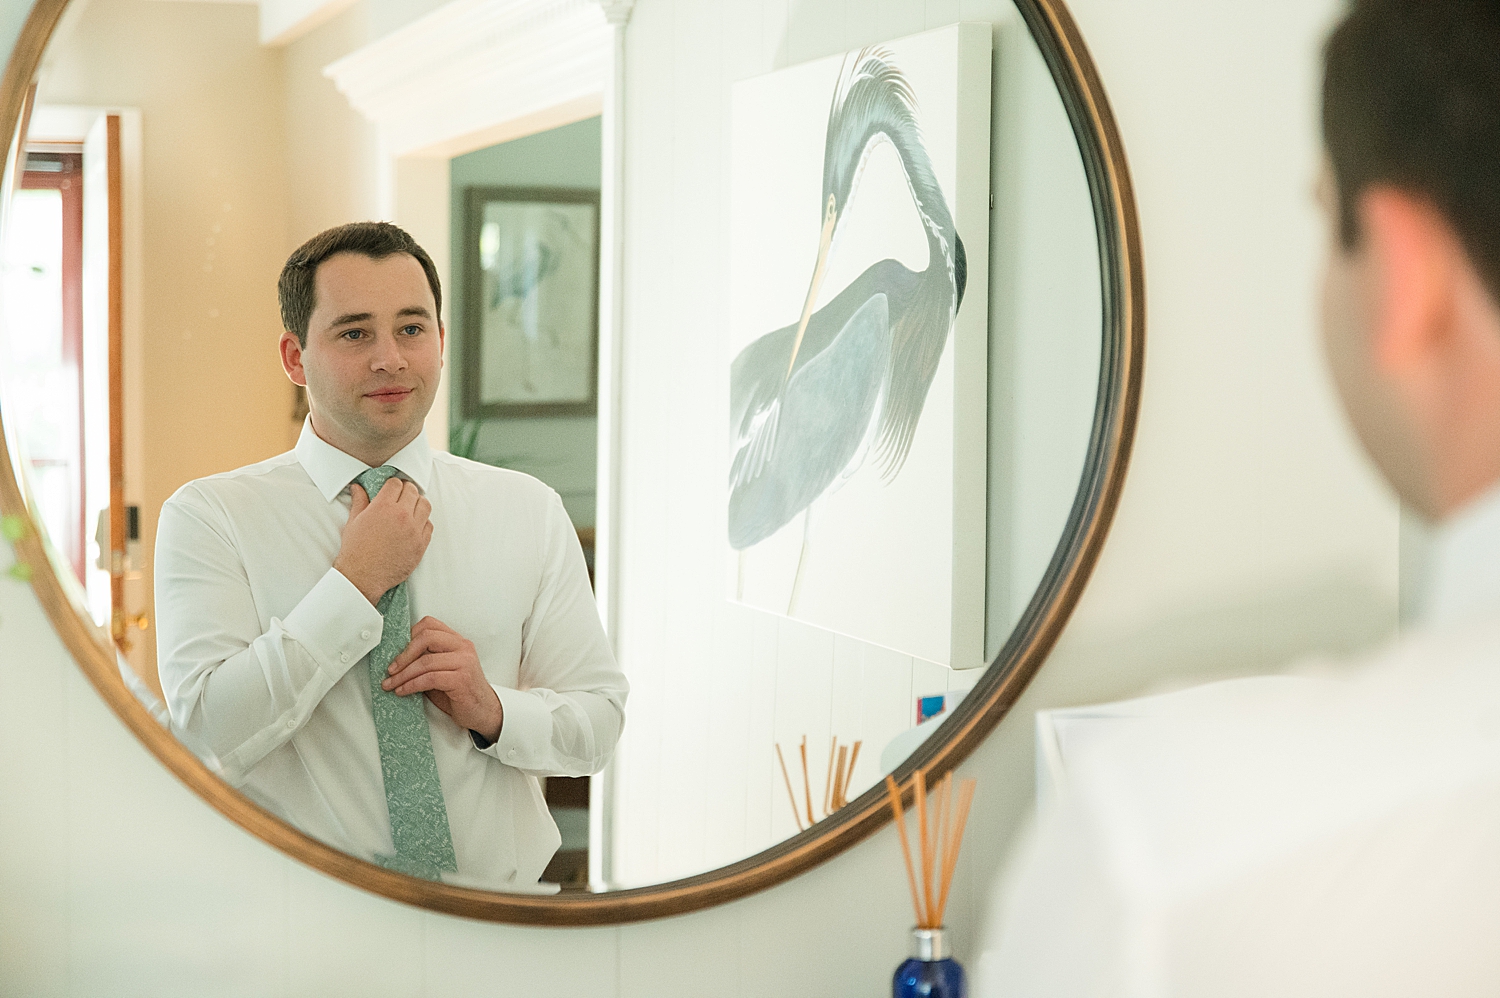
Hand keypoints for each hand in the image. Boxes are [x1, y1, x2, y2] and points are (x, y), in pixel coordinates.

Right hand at [334, 478, 432, 604]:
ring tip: (410, 508)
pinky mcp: (421, 544)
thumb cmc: (356, 550)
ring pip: (425, 505)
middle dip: (406, 491)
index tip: (391, 489)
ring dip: (418, 503)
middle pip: (412, 491)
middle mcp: (402, 515)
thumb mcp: (354, 522)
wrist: (363, 576)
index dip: (392, 485)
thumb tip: (357, 487)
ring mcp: (414, 530)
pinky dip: (423, 522)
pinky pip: (429, 525)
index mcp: (383, 507)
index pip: (396, 484)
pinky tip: (414, 525)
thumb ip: (359, 501)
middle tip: (401, 496)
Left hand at [382, 616, 502, 741]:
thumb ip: (426, 659)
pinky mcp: (462, 680)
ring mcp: (464, 662)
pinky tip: (402, 691)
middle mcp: (463, 647)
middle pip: (426, 637)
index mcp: (457, 641)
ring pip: (425, 661)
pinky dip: (411, 685)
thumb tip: (396, 660)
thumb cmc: (460, 692)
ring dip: (402, 675)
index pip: (429, 625)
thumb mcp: (442, 670)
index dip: (408, 636)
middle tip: (390, 670)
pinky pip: (429, 678)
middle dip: (403, 655)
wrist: (483, 712)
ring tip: (391, 685)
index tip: (396, 653)